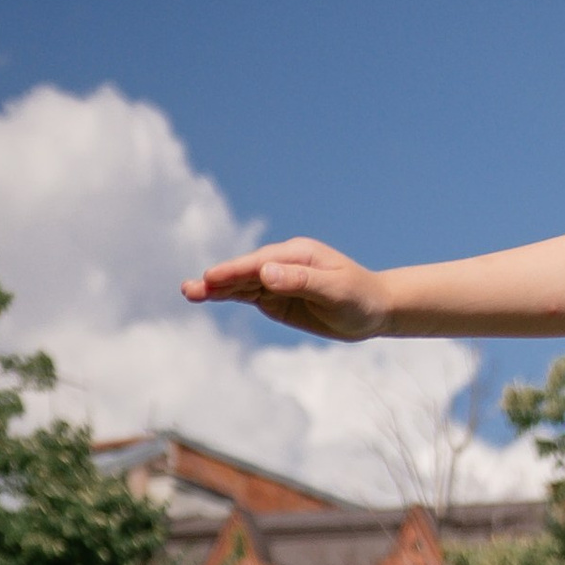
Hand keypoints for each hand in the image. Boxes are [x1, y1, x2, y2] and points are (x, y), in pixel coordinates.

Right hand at [183, 238, 388, 340]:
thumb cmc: (359, 298)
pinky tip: (208, 296)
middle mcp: (282, 264)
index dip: (234, 271)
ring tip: (189, 292)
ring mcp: (277, 280)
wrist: (376, 310)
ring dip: (216, 289)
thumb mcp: (334, 291)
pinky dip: (228, 296)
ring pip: (242, 285)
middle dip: (218, 280)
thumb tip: (265, 274)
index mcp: (297, 255)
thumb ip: (300, 282)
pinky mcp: (276, 298)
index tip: (211, 278)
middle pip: (244, 272)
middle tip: (189, 289)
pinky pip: (249, 296)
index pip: (259, 263)